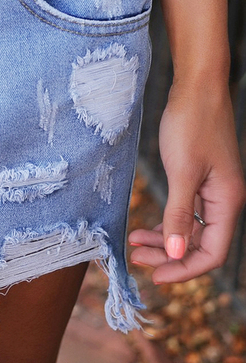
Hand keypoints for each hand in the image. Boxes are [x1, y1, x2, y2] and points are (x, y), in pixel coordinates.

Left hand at [128, 80, 245, 282]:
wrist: (196, 87)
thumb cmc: (192, 123)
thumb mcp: (181, 171)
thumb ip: (178, 213)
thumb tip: (175, 253)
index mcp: (227, 202)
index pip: (212, 253)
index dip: (185, 269)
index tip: (155, 275)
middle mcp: (224, 200)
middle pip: (200, 245)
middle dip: (169, 256)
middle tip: (137, 260)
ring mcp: (213, 190)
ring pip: (190, 229)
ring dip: (164, 240)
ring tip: (134, 244)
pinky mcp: (200, 179)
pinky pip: (186, 212)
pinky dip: (167, 222)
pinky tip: (146, 227)